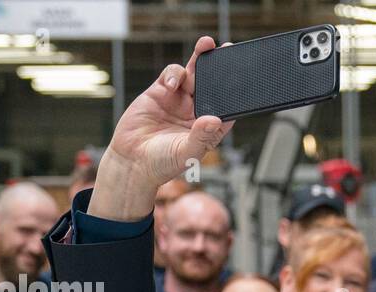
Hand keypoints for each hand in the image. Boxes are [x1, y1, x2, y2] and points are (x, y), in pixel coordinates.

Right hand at [89, 36, 234, 221]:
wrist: (131, 161)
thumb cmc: (162, 164)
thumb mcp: (186, 154)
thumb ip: (201, 137)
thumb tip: (214, 119)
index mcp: (209, 128)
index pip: (227, 106)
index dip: (235, 93)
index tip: (244, 78)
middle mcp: (196, 112)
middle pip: (212, 84)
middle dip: (220, 67)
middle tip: (229, 49)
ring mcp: (178, 100)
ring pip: (193, 74)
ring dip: (200, 59)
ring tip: (206, 45)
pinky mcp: (159, 92)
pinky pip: (171, 75)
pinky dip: (174, 73)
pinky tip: (173, 83)